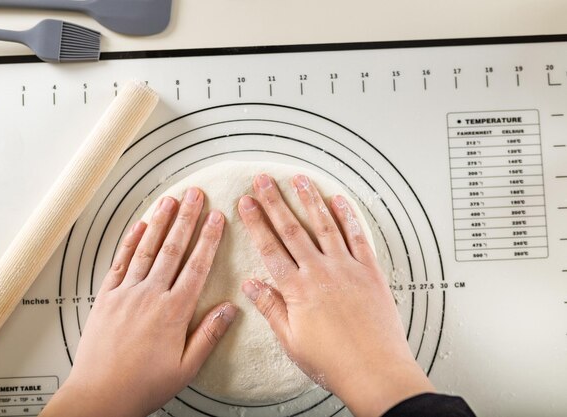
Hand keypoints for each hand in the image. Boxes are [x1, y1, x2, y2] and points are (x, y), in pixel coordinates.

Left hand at [41, 188, 236, 416]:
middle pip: (173, 249)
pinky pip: (120, 263)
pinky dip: (129, 242)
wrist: (98, 396)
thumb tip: (230, 308)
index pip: (196, 266)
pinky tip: (138, 226)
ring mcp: (126, 293)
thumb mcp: (185, 368)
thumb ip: (209, 335)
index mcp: (173, 311)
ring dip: (159, 222)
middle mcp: (150, 295)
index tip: (217, 218)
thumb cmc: (143, 385)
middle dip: (186, 218)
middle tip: (195, 194)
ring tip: (169, 200)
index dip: (209, 239)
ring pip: (146, 249)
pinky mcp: (106, 297)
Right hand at [238, 174, 433, 416]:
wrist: (376, 371)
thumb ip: (271, 307)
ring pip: (324, 226)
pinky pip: (358, 237)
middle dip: (275, 201)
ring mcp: (347, 268)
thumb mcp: (291, 340)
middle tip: (263, 180)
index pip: (269, 248)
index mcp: (298, 289)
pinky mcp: (370, 271)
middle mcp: (320, 272)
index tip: (245, 203)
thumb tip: (251, 284)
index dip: (255, 223)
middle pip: (292, 229)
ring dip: (309, 200)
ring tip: (298, 179)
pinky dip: (348, 216)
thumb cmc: (332, 361)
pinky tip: (339, 200)